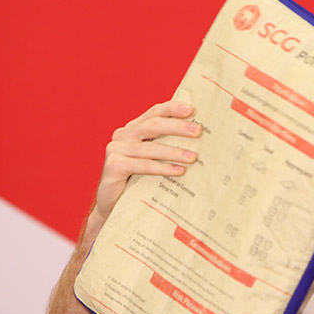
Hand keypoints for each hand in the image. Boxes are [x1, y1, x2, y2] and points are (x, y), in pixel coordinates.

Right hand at [91, 100, 201, 228]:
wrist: (114, 205)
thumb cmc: (138, 180)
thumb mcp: (153, 159)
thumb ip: (166, 145)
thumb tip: (200, 139)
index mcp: (133, 128)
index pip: (154, 113)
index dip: (172, 109)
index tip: (191, 110)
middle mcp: (123, 135)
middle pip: (153, 126)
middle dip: (177, 127)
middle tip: (198, 131)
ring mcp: (116, 149)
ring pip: (150, 148)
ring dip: (174, 152)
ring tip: (193, 157)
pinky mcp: (113, 166)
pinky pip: (142, 165)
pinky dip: (162, 168)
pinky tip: (179, 171)